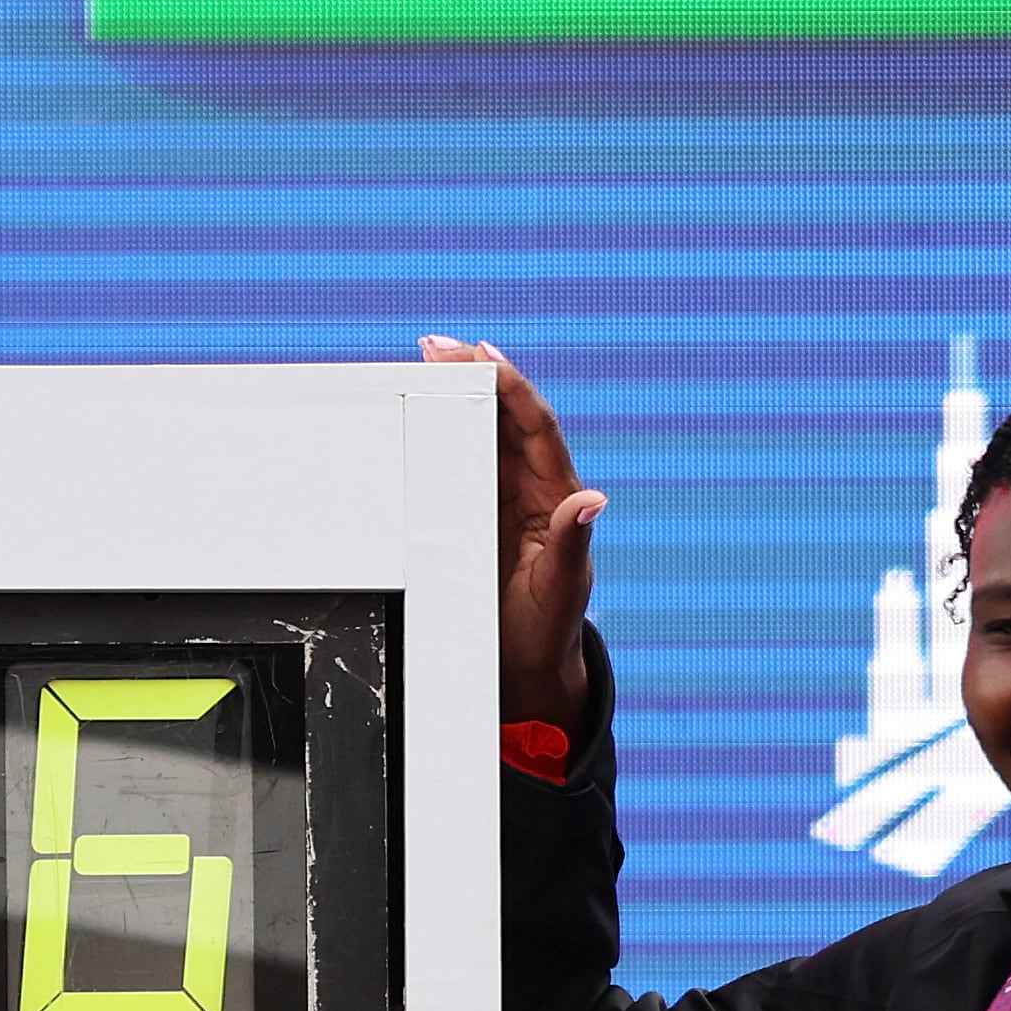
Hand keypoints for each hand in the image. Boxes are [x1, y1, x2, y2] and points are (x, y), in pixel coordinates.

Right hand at [421, 335, 599, 730]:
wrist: (524, 665)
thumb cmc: (547, 629)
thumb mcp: (561, 588)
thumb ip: (573, 543)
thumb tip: (592, 499)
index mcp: (557, 496)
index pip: (537, 428)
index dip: (513, 388)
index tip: (484, 355)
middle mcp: (532, 488)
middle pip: (505, 415)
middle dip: (475, 374)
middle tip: (436, 345)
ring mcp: (502, 497)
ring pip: (481, 430)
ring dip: (455, 393)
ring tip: (424, 359)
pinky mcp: (475, 511)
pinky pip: (460, 459)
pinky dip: (441, 429)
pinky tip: (418, 408)